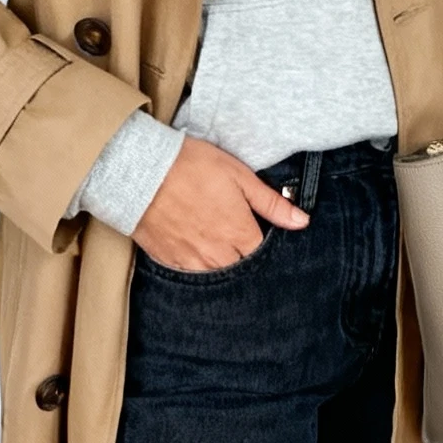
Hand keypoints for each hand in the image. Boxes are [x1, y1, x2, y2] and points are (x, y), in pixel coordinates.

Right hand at [133, 138, 307, 270]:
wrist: (141, 170)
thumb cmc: (191, 166)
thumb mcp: (239, 176)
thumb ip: (272, 203)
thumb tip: (302, 222)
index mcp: (239, 233)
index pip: (262, 256)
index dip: (263, 247)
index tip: (257, 234)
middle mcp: (217, 253)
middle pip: (241, 270)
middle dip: (243, 259)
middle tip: (237, 239)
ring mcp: (191, 260)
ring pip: (216, 275)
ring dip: (221, 265)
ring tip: (217, 245)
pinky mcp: (168, 260)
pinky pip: (189, 274)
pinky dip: (196, 266)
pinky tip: (195, 249)